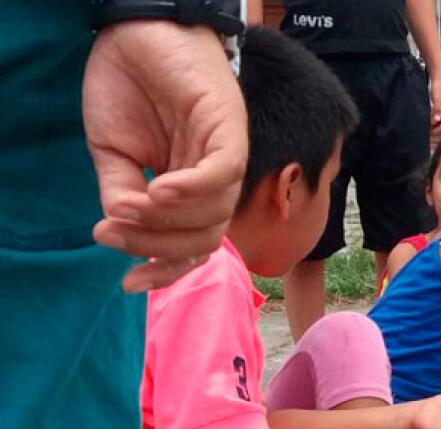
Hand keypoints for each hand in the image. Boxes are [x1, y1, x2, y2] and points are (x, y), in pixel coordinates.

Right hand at [83, 21, 246, 292]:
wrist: (134, 32)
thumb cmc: (127, 88)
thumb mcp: (112, 153)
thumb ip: (122, 194)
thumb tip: (120, 228)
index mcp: (192, 190)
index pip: (196, 246)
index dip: (167, 270)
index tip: (129, 284)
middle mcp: (215, 177)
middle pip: (206, 238)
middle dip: (157, 247)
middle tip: (112, 232)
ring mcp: (225, 152)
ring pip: (214, 213)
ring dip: (166, 221)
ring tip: (125, 206)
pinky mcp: (229, 126)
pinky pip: (222, 173)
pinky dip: (192, 190)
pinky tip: (159, 189)